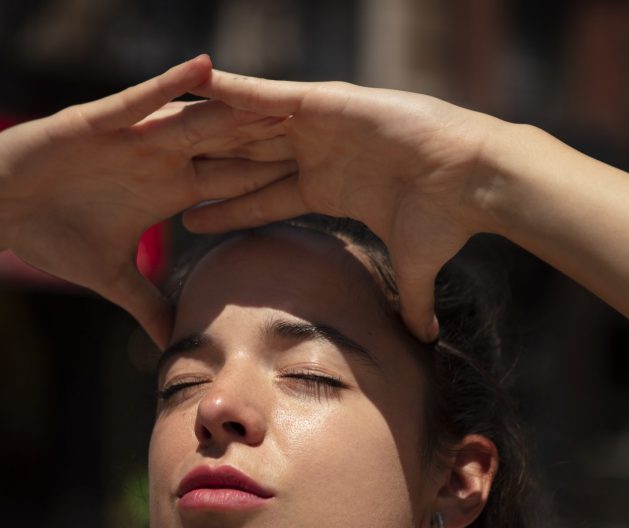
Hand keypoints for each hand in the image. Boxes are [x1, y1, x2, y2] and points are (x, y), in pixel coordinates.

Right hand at [0, 55, 293, 346]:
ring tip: (278, 95)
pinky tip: (205, 70)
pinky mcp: (99, 122)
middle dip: (269, 138)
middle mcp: (160, 158)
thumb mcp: (113, 278)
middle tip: (318, 128)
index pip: (231, 182)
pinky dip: (171, 86)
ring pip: (195, 120)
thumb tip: (173, 340)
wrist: (0, 210)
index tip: (315, 176)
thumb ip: (148, 304)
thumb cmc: (55, 236)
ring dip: (235, 109)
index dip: (271, 178)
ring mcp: (133, 138)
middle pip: (226, 145)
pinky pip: (142, 100)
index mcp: (170, 189)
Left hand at [184, 70, 505, 339]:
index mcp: (327, 188)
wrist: (473, 180)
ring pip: (247, 127)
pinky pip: (267, 96)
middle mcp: (316, 154)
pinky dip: (230, 90)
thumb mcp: (414, 268)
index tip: (188, 219)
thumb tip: (426, 339)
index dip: (225, 210)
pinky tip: (192, 86)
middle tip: (156, 168)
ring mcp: (318, 126)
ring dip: (204, 126)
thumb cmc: (446, 222)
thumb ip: (411, 301)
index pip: (263, 200)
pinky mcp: (324, 102)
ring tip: (158, 124)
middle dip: (202, 165)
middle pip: (244, 160)